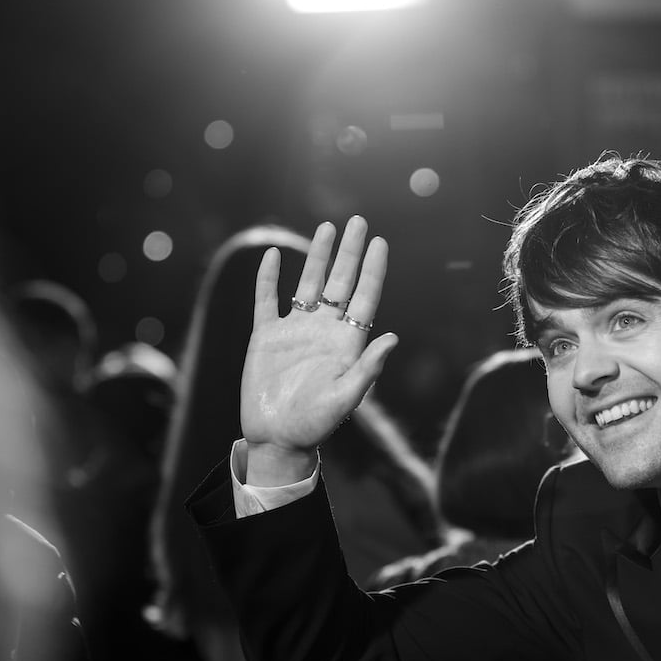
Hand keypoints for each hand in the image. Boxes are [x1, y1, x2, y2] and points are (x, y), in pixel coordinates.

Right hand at [240, 216, 397, 484]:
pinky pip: (267, 301)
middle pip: (340, 283)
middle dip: (349, 253)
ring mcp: (294, 332)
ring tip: (328, 228)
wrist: (276, 439)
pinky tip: (275, 254)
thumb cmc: (315, 425)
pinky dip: (269, 278)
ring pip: (308, 285)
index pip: (364, 298)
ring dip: (318, 257)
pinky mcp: (266, 337)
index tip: (380, 242)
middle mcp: (324, 331)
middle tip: (358, 221)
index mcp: (347, 343)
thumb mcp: (346, 398)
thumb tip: (393, 338)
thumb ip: (368, 368)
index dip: (372, 270)